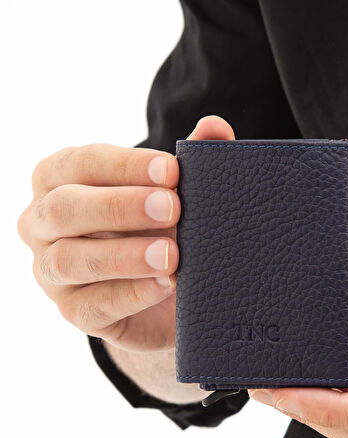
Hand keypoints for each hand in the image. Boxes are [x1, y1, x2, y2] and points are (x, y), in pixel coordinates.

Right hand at [18, 115, 234, 351]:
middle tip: (173, 208)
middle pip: (64, 208)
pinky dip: (131, 294)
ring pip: (70, 260)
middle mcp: (42, 222)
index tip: (172, 170)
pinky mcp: (73, 310)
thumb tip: (215, 127)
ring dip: (124, 255)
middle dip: (120, 206)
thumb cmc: (157, 226)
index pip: (81, 162)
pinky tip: (165, 285)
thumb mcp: (175, 192)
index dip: (125, 165)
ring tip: (171, 255)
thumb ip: (192, 158)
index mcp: (59, 179)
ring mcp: (50, 271)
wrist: (163, 294)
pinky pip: (93, 304)